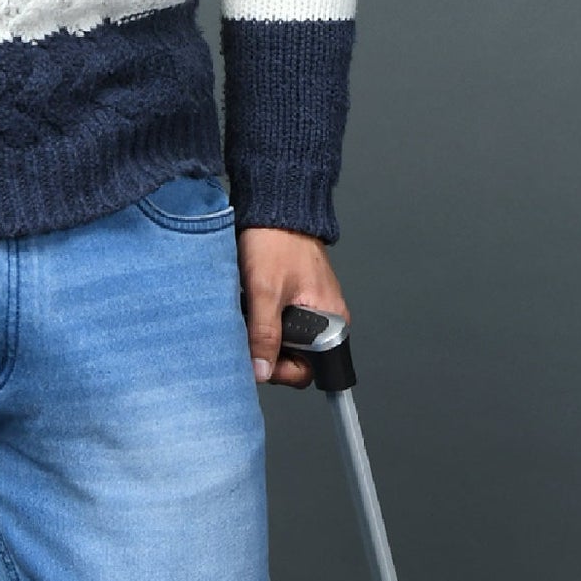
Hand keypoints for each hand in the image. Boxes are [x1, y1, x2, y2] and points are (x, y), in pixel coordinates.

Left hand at [238, 228, 349, 389]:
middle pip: (295, 360)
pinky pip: (280, 325)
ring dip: (264, 336)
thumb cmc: (277, 241)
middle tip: (250, 333)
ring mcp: (311, 311)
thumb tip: (261, 370)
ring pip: (284, 343)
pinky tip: (253, 307)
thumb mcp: (265, 292)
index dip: (282, 371)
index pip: (309, 371)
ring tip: (251, 313)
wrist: (274, 208)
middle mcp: (325, 320)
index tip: (261, 360)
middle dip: (269, 353)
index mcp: (330, 322)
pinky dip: (264, 322)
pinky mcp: (297, 301)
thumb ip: (264, 334)